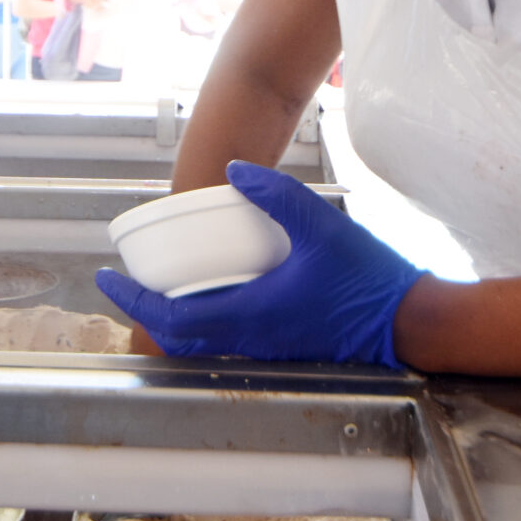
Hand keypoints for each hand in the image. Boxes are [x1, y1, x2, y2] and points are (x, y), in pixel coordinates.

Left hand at [96, 160, 427, 367]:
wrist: (412, 325)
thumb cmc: (369, 282)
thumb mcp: (321, 227)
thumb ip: (276, 195)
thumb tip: (234, 170)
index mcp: (250, 316)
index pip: (172, 318)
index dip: (133, 299)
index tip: (108, 279)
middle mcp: (252, 341)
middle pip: (179, 338)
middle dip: (146, 313)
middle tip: (129, 284)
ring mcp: (270, 350)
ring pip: (203, 345)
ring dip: (175, 321)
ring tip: (164, 288)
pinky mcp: (287, 350)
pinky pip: (229, 343)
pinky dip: (205, 324)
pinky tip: (217, 295)